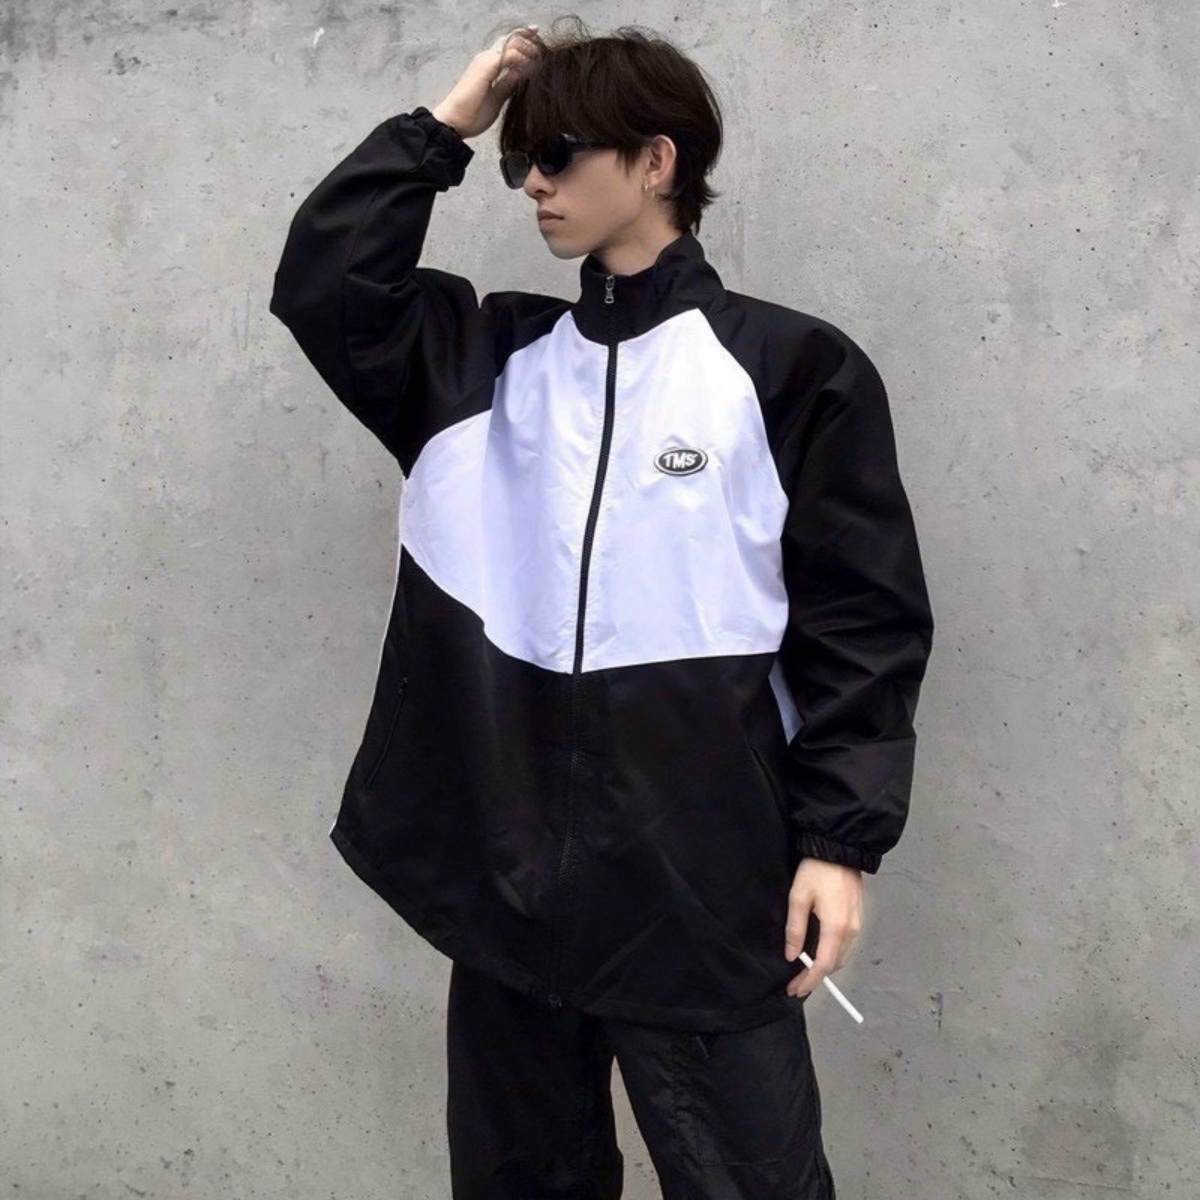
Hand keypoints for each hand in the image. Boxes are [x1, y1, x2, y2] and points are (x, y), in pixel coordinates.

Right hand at [432, 26, 543, 139]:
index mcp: (488, 66)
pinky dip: (523, 60)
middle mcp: (486, 58)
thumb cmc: (472, 114)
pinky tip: (533, 68)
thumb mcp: (497, 98)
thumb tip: (521, 78)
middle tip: (545, 47)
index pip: (508, 47)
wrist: (455, 121)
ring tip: (543, 58)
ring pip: (512, 43)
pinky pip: (510, 56)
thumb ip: (508, 85)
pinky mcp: (486, 67)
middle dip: (530, 40)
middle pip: (511, 40)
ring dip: (529, 49)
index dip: (524, 44)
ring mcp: (485, 60)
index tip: (539, 45)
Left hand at [784, 859, 862, 998]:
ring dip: (825, 966)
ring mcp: (858, 923)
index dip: (809, 981)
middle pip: (835, 964)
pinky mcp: (858, 916)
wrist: (840, 849)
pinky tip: (820, 952)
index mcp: (836, 928)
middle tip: (796, 982)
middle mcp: (851, 930)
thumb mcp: (798, 898)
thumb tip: (792, 956)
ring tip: (805, 971)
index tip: (795, 990)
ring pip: (842, 955)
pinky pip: (846, 944)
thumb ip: (795, 929)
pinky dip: (833, 953)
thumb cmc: (816, 871)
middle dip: (816, 977)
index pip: (824, 965)